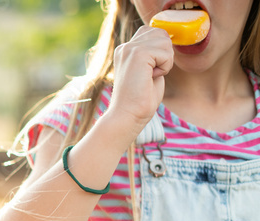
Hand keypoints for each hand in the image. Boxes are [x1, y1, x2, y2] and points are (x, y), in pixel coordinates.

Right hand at [105, 25, 173, 139]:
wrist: (128, 115)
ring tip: (150, 76)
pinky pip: (166, 53)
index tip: (149, 72)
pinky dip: (164, 68)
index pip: (154, 32)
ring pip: (165, 41)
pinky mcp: (137, 54)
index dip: (160, 50)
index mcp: (125, 49)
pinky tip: (150, 78)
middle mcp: (125, 46)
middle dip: (164, 54)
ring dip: (165, 62)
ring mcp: (130, 48)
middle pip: (162, 33)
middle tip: (151, 74)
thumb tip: (169, 40)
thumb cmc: (141, 99)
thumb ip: (155, 54)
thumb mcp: (149, 70)